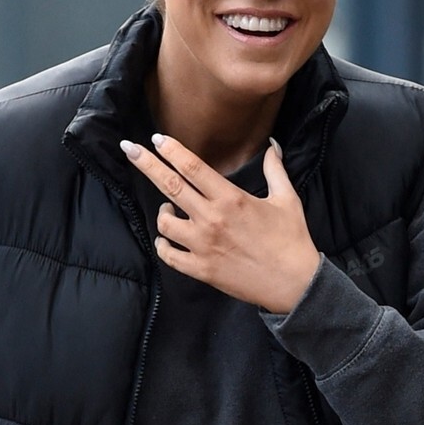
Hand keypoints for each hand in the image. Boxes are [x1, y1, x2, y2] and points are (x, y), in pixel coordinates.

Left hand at [118, 133, 321, 314]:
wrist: (294, 284)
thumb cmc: (291, 241)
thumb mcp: (287, 199)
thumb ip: (274, 169)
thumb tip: (272, 146)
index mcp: (230, 198)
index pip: (191, 167)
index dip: (170, 150)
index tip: (157, 140)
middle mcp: (211, 219)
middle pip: (169, 186)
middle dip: (146, 164)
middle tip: (129, 149)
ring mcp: (203, 246)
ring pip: (164, 222)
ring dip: (161, 211)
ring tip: (167, 208)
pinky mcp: (201, 270)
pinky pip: (169, 255)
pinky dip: (162, 245)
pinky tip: (165, 238)